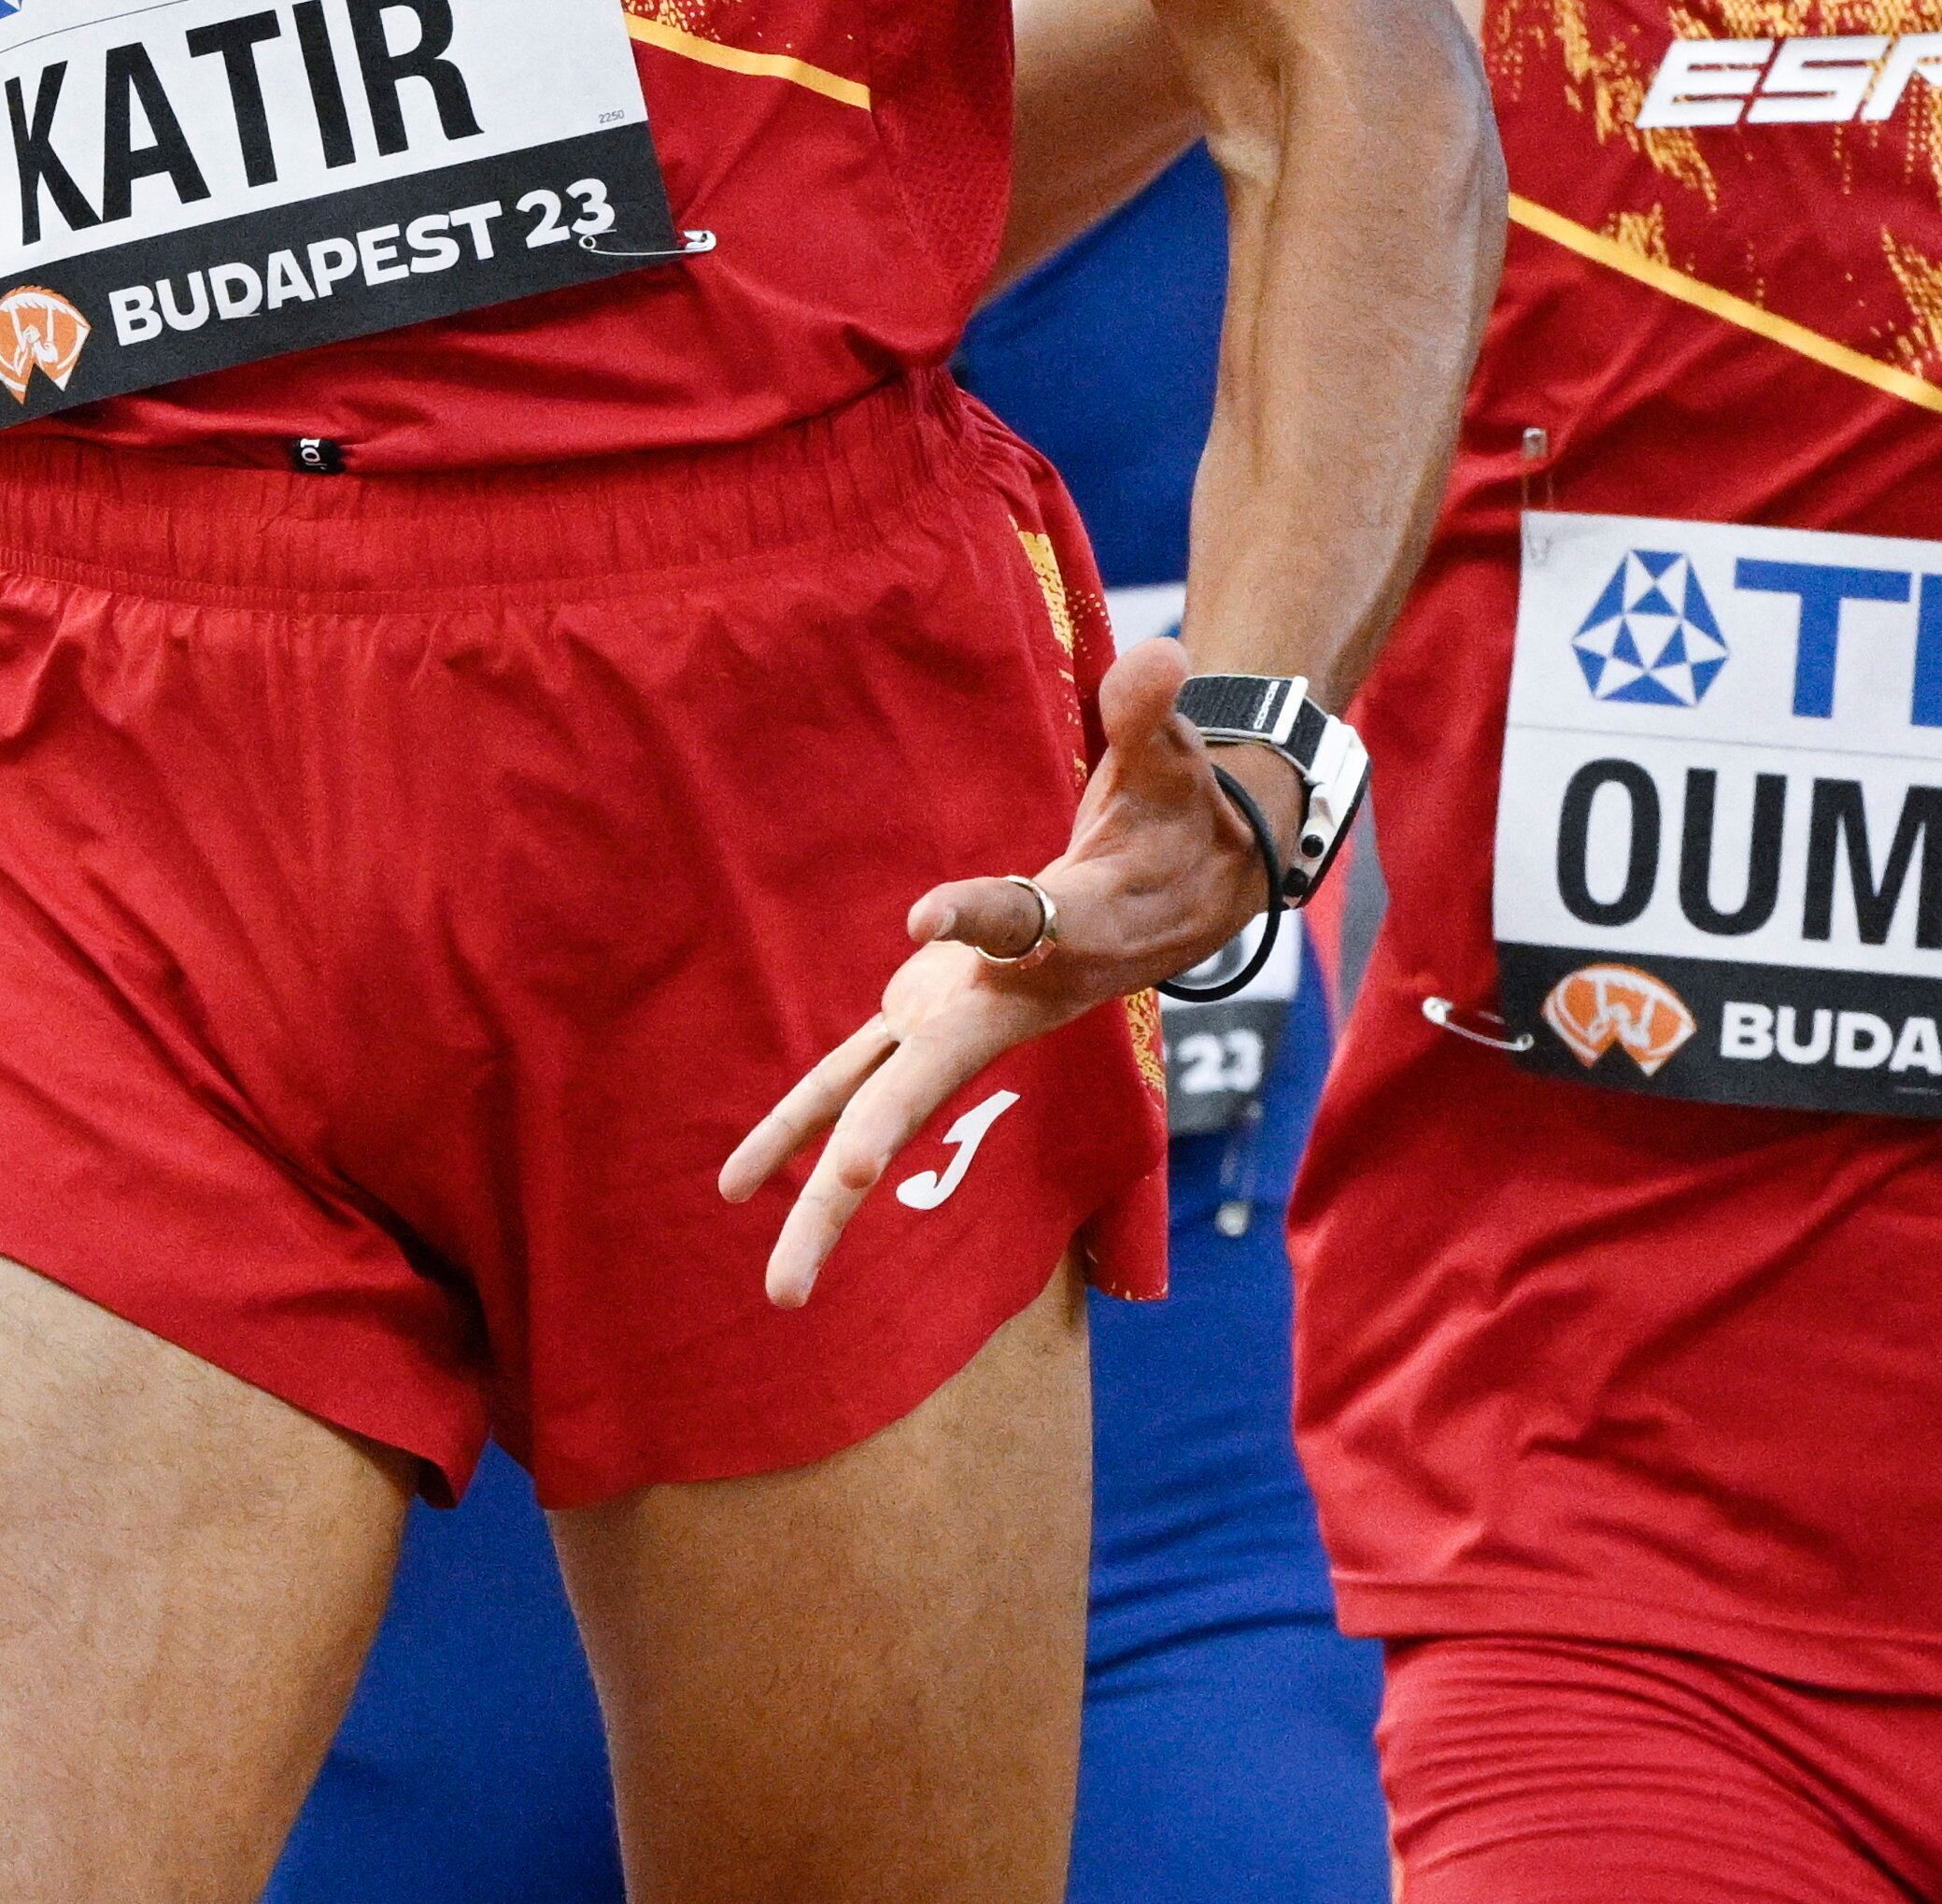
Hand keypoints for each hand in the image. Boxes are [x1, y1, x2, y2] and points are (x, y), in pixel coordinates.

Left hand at [719, 636, 1293, 1304]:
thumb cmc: (1179, 820)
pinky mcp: (937, 1011)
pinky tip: (748, 1180)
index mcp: (1067, 935)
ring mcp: (967, 1015)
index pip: (1016, 924)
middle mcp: (1009, 1000)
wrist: (1194, 892)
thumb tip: (1160, 656)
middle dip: (865, 1153)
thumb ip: (1153, 716)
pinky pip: (858, 1071)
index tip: (922, 918)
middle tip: (812, 1224)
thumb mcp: (1171, 765)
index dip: (975, 920)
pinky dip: (808, 1122)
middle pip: (925, 1080)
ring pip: (880, 1101)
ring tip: (773, 1286)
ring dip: (823, 1185)